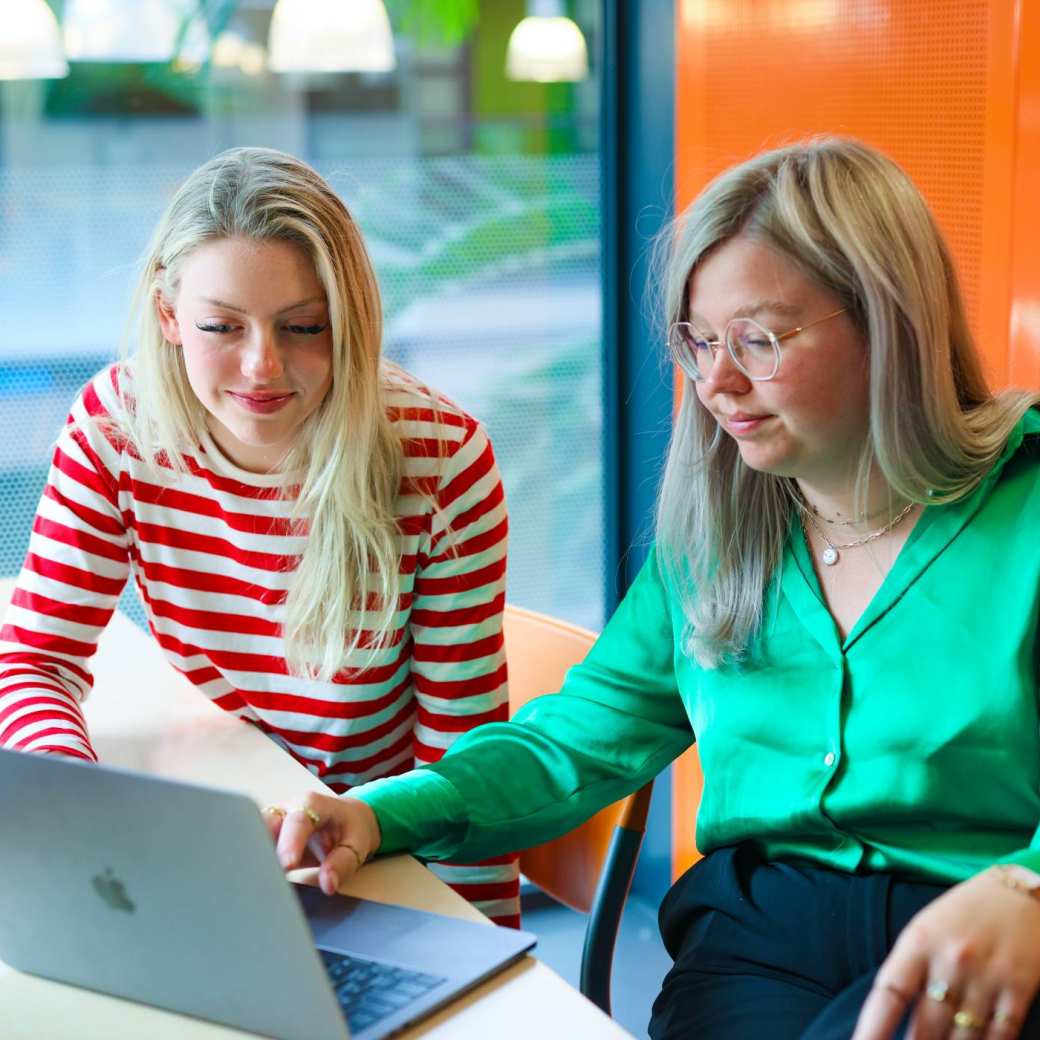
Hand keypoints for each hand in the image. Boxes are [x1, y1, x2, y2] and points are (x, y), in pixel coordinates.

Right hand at [262, 792, 381, 895]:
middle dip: (259, 847)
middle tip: (259, 876)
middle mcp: (287, 809)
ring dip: (251, 858)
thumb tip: (328, 884)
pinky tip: (249, 881)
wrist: (348, 820)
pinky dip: (250, 863)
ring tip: (251, 881)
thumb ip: (343, 863)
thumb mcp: (357, 844)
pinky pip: (253, 848)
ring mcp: (274, 821)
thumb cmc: (352, 829)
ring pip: (251, 836)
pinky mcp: (266, 836)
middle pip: (264, 824)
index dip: (290, 843)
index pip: (296, 823)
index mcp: (311, 805)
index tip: (287, 865)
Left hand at [852, 868, 1039, 1039]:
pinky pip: (998, 1036)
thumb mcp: (926, 928)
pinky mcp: (1018, 990)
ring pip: (961, 1038)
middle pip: (925, 1026)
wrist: (1018, 893)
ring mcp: (985, 977)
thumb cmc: (963, 913)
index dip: (872, 1027)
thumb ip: (910, 969)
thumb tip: (894, 1016)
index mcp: (919, 942)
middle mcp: (950, 961)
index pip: (889, 993)